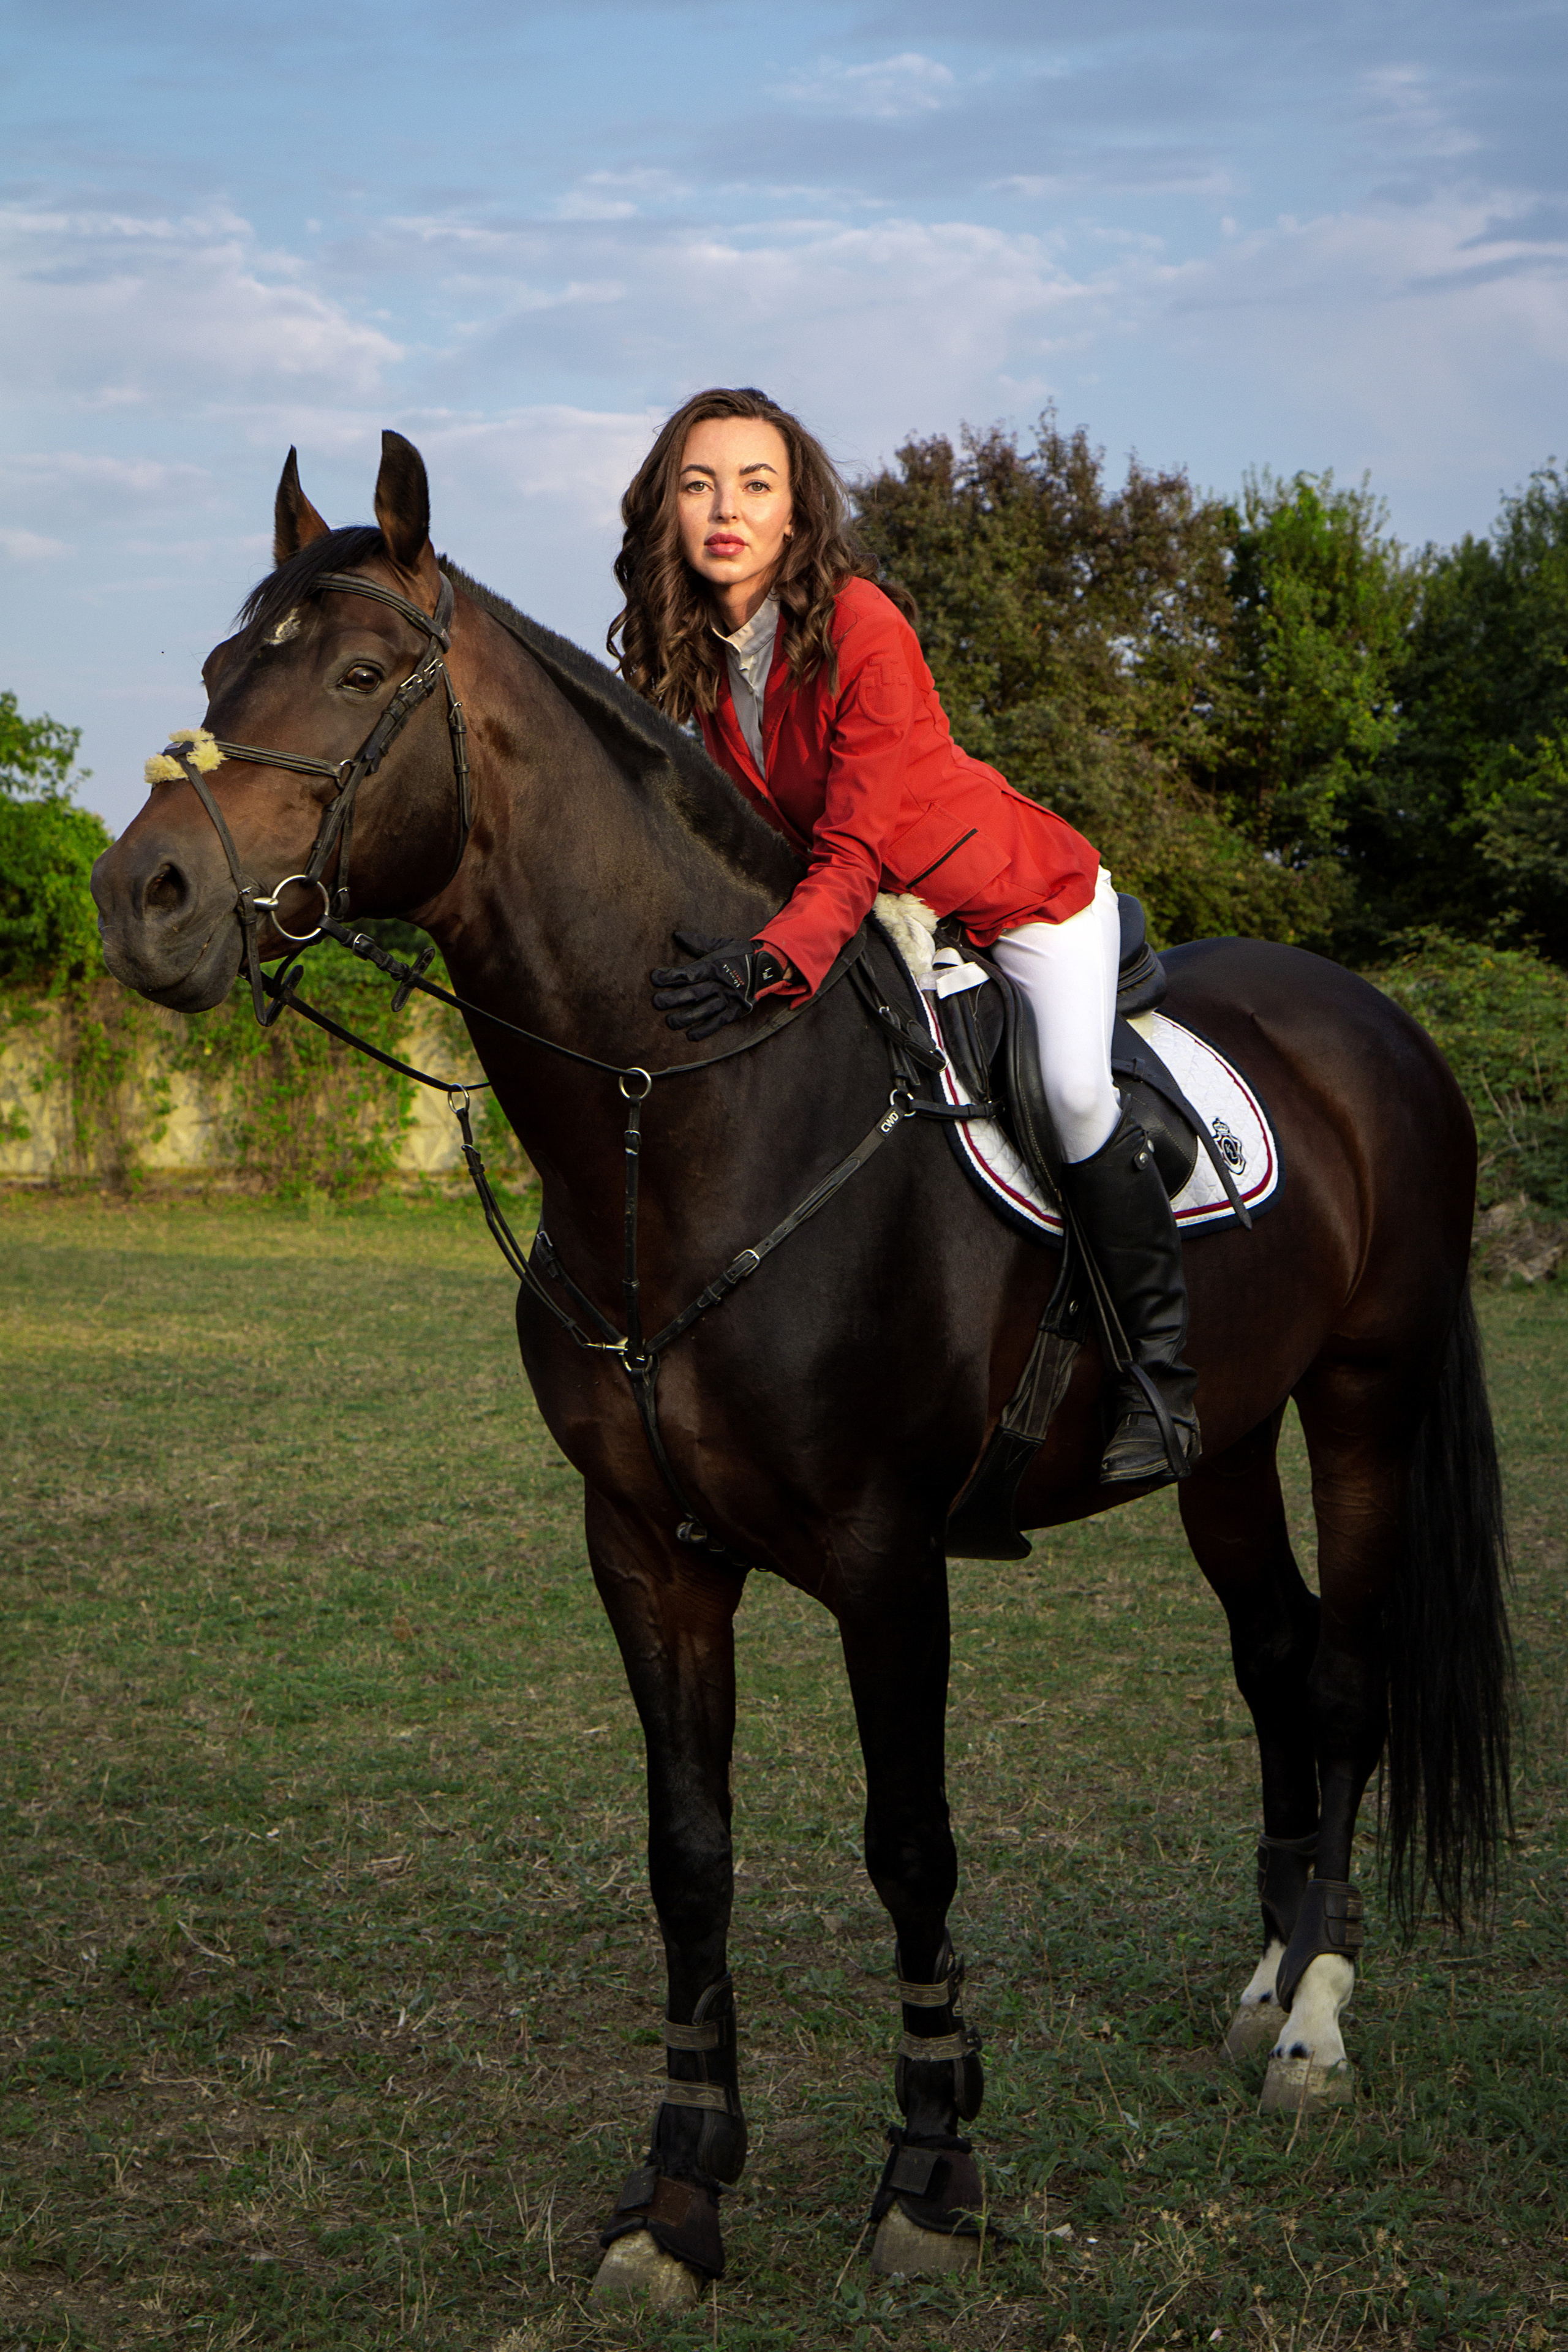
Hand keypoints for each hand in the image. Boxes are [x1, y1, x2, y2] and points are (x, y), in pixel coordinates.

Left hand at [650, 931, 789, 1038]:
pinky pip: (719, 1022)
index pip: (690, 973)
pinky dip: (705, 1030)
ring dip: (686, 1017)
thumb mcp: (721, 945)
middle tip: (656, 1003)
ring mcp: (728, 999)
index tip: (655, 978)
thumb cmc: (739, 955)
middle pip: (694, 993)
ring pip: (705, 1010)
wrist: (767, 967)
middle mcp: (720, 984)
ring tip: (670, 1023)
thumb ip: (698, 942)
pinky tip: (690, 1036)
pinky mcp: (736, 1011)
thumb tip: (676, 935)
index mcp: (715, 966)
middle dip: (674, 999)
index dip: (672, 976)